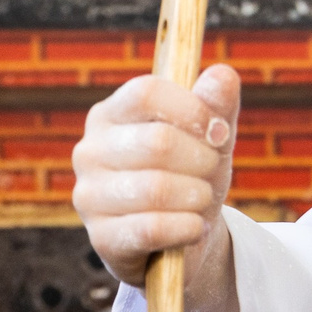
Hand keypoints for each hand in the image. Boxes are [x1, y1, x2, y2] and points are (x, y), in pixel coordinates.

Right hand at [72, 63, 241, 311]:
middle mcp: (89, 151)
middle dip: (203, 159)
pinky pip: (152, 228)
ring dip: (197, 196)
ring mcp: (89, 195)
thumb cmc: (191, 174)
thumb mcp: (208, 138)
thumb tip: (222, 74)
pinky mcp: (100, 237)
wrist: (181, 237)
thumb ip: (216, 105)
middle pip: (158, 142)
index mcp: (110, 114)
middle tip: (213, 171)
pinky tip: (195, 226)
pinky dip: (187, 227)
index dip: (191, 109)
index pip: (145, 93)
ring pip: (156, 188)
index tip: (219, 131)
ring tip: (202, 199)